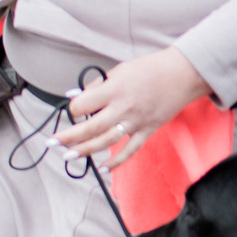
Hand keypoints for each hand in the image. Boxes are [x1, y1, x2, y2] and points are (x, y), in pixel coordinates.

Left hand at [55, 45, 210, 169]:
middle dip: (69, 137)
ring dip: (86, 150)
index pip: (84, 105)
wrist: (183, 74)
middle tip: (53, 142)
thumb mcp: (120, 70)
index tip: (74, 109)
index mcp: (115, 89)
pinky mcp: (148, 130)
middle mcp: (124, 107)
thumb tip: (75, 95)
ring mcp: (137, 121)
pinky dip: (117, 161)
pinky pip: (130, 150)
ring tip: (69, 156)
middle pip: (91, 127)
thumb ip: (97, 85)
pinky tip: (103, 168)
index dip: (75, 108)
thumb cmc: (151, 68)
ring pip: (106, 141)